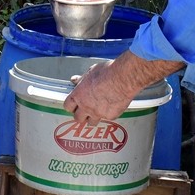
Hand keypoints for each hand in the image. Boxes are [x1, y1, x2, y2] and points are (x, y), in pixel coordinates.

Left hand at [63, 51, 182, 123]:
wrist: (126, 77)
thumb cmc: (110, 70)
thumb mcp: (93, 70)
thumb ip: (84, 77)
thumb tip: (75, 79)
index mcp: (79, 93)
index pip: (68, 104)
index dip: (71, 104)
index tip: (73, 104)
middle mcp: (86, 105)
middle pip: (77, 117)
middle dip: (80, 116)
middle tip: (83, 114)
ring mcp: (99, 113)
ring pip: (90, 123)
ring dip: (93, 120)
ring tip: (96, 118)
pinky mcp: (112, 116)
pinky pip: (108, 119)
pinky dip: (109, 115)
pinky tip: (113, 111)